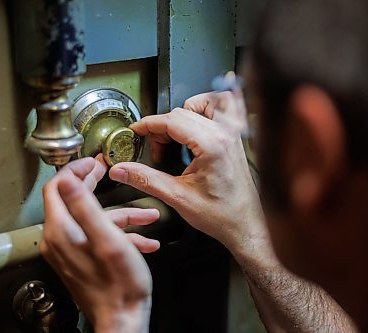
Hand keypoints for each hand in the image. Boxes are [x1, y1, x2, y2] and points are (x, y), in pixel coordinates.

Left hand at [41, 156, 157, 332]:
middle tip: (104, 170)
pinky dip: (122, 235)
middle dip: (92, 183)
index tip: (92, 161)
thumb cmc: (119, 285)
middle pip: (72, 200)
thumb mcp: (107, 239)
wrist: (123, 320)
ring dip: (122, 215)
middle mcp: (60, 240)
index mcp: (62, 231)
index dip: (74, 170)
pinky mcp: (83, 261)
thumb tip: (68, 180)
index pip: (57, 187)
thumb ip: (85, 207)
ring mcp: (71, 251)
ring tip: (147, 216)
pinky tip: (145, 241)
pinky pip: (100, 238)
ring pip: (94, 221)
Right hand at [109, 92, 269, 256]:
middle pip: (183, 111)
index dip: (148, 124)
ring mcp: (233, 133)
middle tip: (156, 150)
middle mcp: (225, 133)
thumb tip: (123, 170)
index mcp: (212, 145)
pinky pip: (222, 107)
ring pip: (203, 103)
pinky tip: (194, 129)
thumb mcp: (178, 198)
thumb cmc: (222, 214)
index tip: (136, 131)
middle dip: (162, 127)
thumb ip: (146, 180)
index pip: (172, 120)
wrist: (245, 224)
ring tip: (175, 136)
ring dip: (184, 113)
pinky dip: (205, 111)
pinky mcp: (235, 137)